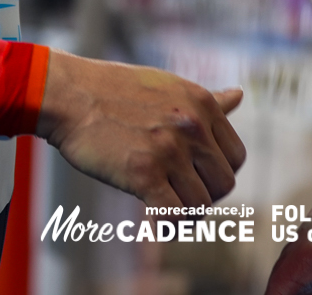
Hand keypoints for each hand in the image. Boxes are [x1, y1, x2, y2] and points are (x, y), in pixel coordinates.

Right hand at [37, 50, 244, 206]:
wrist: (71, 95)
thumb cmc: (115, 90)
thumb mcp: (170, 86)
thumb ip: (208, 100)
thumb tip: (239, 96)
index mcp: (203, 104)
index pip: (236, 157)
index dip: (219, 174)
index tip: (198, 179)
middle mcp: (192, 127)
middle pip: (224, 183)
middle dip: (206, 195)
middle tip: (181, 196)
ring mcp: (169, 150)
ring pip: (201, 203)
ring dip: (185, 212)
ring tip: (166, 207)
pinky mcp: (143, 174)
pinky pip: (174, 215)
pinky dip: (169, 226)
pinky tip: (156, 222)